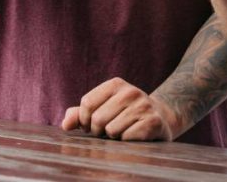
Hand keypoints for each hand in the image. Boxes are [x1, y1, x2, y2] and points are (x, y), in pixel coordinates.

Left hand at [60, 77, 182, 140]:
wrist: (161, 118)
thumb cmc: (124, 115)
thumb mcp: (103, 108)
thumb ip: (80, 114)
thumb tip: (65, 124)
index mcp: (116, 84)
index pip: (87, 103)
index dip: (84, 120)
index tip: (90, 126)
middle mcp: (131, 91)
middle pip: (97, 119)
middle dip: (98, 131)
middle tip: (109, 130)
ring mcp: (144, 106)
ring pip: (111, 131)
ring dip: (114, 137)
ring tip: (123, 132)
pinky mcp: (153, 122)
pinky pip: (127, 138)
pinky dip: (127, 142)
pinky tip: (135, 136)